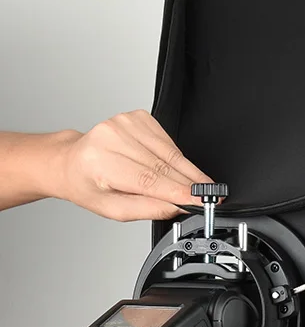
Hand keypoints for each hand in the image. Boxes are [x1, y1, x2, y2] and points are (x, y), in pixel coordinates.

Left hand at [52, 110, 213, 220]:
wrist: (72, 161)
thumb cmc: (88, 184)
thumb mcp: (112, 209)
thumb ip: (146, 209)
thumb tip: (177, 207)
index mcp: (101, 161)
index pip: (150, 179)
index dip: (180, 192)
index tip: (201, 201)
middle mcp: (112, 136)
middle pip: (164, 165)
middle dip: (191, 183)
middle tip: (210, 196)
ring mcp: (126, 123)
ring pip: (171, 153)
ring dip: (188, 172)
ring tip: (198, 186)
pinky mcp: (138, 117)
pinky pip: (169, 142)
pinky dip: (177, 159)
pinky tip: (174, 169)